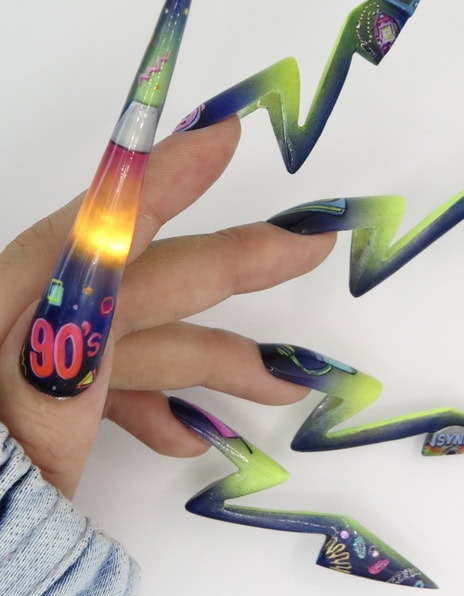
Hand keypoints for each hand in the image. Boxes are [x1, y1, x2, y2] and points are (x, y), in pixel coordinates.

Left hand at [0, 117, 334, 498]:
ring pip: (134, 342)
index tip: (219, 140)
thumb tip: (103, 286)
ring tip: (276, 384)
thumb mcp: (16, 454)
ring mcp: (34, 371)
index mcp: (1, 326)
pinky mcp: (43, 406)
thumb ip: (59, 372)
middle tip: (302, 246)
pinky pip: (109, 388)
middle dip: (226, 266)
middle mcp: (21, 333)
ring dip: (209, 360)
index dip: (157, 184)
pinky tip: (191, 435)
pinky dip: (155, 406)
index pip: (85, 240)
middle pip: (132, 283)